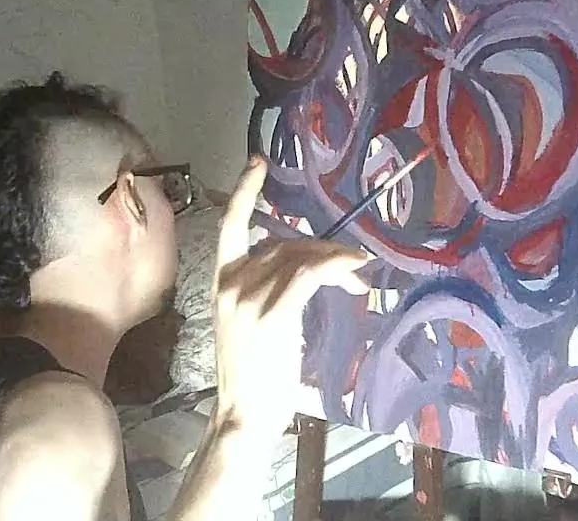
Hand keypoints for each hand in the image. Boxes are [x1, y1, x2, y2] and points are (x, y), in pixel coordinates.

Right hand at [210, 156, 368, 436]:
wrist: (242, 414)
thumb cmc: (253, 376)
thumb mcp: (253, 323)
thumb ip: (272, 290)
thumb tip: (314, 269)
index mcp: (221, 282)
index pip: (228, 226)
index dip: (243, 192)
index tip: (259, 163)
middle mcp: (230, 284)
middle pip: (284, 243)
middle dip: (322, 248)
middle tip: (352, 266)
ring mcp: (249, 299)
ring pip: (301, 257)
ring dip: (335, 260)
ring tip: (356, 276)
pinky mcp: (271, 315)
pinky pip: (309, 275)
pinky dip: (336, 266)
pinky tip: (353, 269)